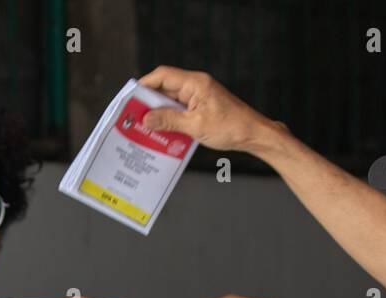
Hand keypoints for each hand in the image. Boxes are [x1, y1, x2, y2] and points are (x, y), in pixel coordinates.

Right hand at [138, 66, 284, 154]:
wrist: (254, 134)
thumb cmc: (231, 127)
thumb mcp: (196, 126)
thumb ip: (169, 120)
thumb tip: (146, 119)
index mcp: (195, 83)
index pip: (163, 76)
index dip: (145, 85)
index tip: (131, 98)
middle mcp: (196, 85)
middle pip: (165, 88)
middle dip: (149, 102)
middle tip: (135, 117)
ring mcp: (200, 96)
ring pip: (172, 101)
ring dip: (160, 113)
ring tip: (147, 127)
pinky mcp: (203, 107)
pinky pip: (181, 110)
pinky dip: (171, 119)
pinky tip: (164, 132)